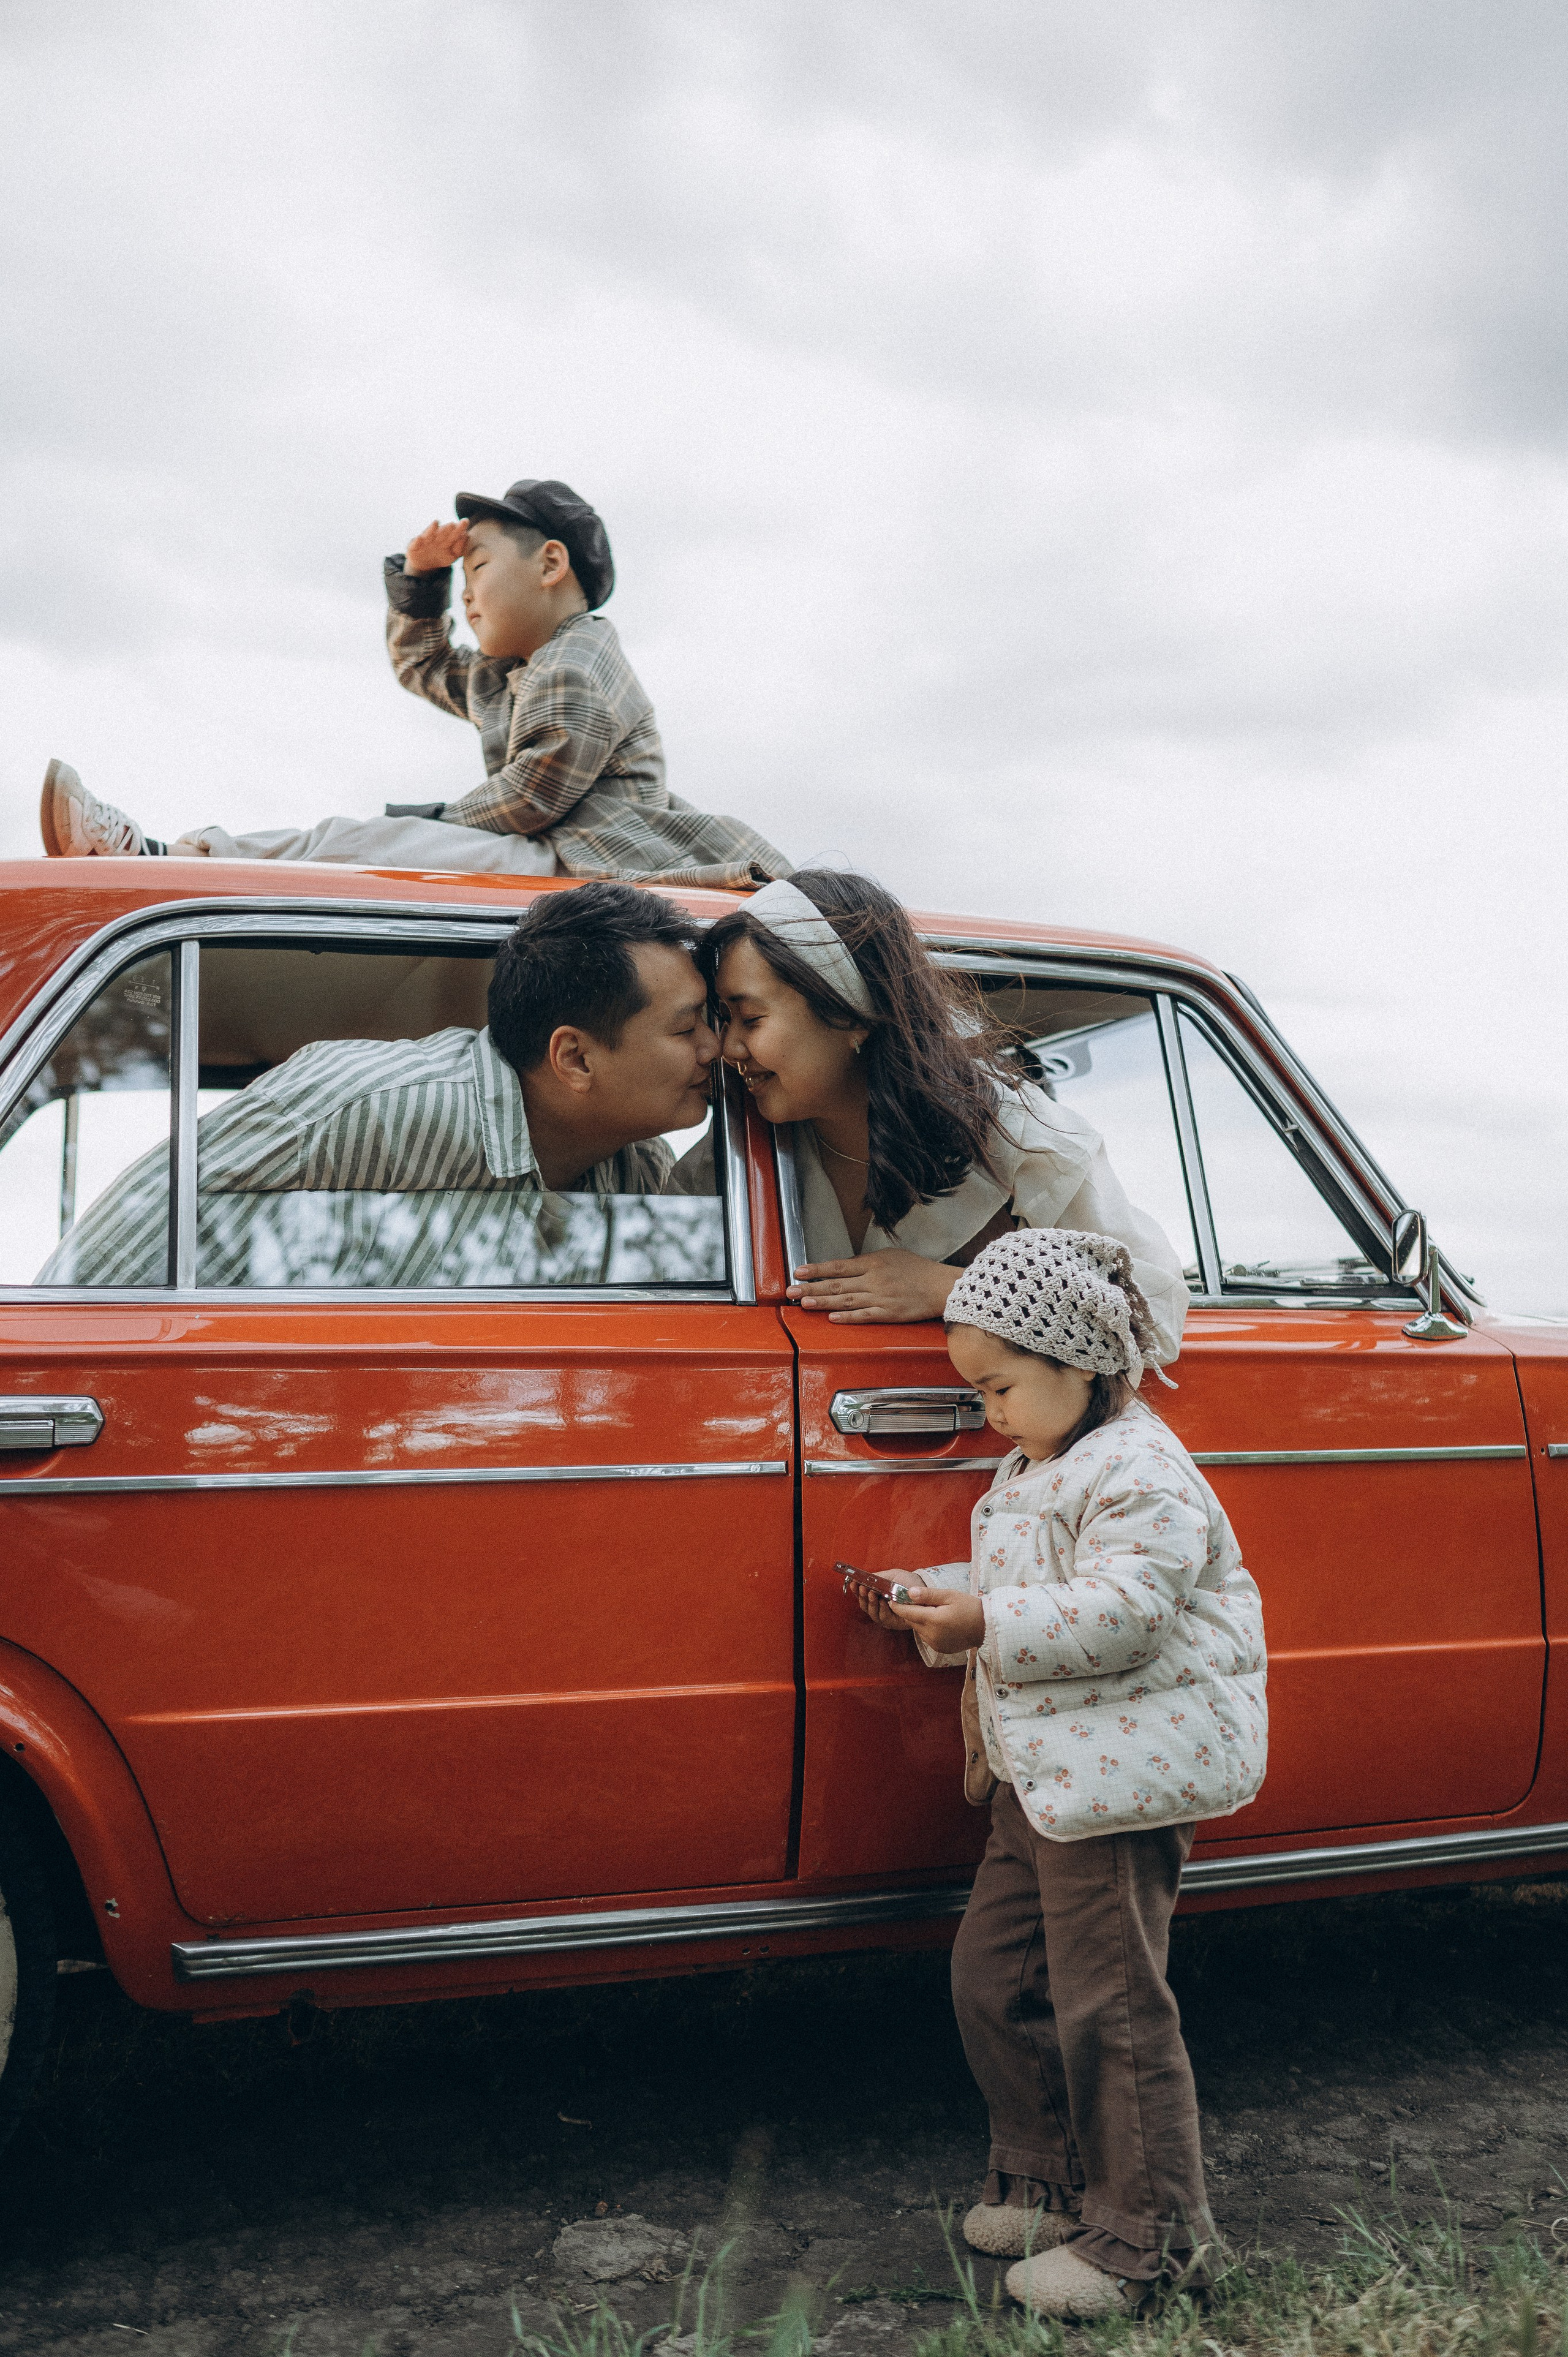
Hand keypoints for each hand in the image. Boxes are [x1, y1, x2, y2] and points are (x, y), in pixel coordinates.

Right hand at [405, 520, 469, 574]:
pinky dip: (417, 541)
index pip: (454, 534)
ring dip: (432, 529)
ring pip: (429, 535)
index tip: (465, 522)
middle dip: (448, 528)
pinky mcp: (414, 546)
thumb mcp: (452, 556)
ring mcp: (424, 541)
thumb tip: (467, 536)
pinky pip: (415, 543)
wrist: (423, 563)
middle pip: (443, 533)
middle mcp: (435, 538)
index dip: (459, 529)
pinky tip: (419, 538)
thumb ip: (460, 548)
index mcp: (446, 540)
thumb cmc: (440, 557)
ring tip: (436, 523)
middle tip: (453, 523)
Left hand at [787, 1247, 958, 1323]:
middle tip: (790, 1292)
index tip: (798, 1272)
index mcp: (873, 1263)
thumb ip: (868, 1262)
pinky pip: (863, 1316)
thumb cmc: (918, 1270)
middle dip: (811, 1288)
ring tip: (804, 1304)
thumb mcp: (891, 1256)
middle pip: (836, 1284)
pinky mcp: (888, 1314)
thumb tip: (846, 1267)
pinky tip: (831, 1318)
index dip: (816, 1269)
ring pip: (845, 1300)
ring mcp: (880, 1298)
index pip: (838, 1266)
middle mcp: (874, 1280)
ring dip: (823, 1302)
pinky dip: (847, 1317)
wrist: (941, 1286)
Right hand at [848, 1571, 928, 1629]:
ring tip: (871, 1593)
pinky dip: (882, 1610)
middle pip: (864, 1604)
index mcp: (876, 1594)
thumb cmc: (908, 1582)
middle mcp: (878, 1606)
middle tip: (862, 1588)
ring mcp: (884, 1615)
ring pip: (871, 1612)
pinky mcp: (892, 1623)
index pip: (861, 1593)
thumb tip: (863, 1578)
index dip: (855, 1589)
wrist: (924, 1590)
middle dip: (861, 1596)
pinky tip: (883, 1602)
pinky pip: (883, 1618)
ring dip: (870, 1602)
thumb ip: (878, 1577)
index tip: (853, 1583)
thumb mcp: (892, 1576)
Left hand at [889, 1585, 986, 1650]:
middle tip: (913, 1599)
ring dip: (919, 1619)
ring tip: (931, 1609)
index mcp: (934, 1620)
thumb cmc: (969, 1607)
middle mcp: (932, 1635)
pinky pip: (926, 1636)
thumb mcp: (949, 1595)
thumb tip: (909, 1593)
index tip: (891, 1597)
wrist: (986, 1627)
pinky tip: (938, 1621)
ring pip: (918, 1629)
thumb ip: (927, 1595)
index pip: (907, 1613)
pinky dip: (927, 1628)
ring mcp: (935, 1644)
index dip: (897, 1605)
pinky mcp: (939, 1649)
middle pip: (911, 1621)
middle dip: (909, 1610)